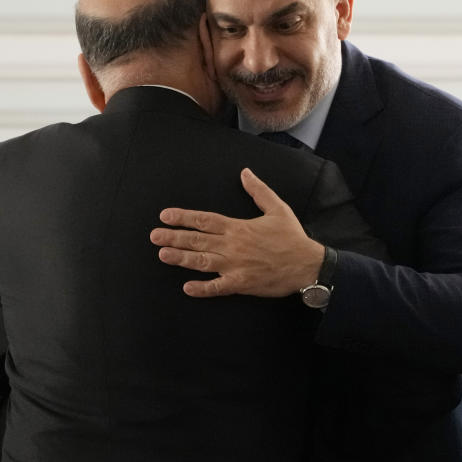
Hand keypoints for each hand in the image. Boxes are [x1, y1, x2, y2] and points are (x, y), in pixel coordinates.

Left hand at [149, 168, 323, 296]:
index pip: (205, 220)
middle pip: (198, 240)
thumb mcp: (278, 208)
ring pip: (202, 262)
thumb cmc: (292, 237)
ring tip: (163, 255)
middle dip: (174, 237)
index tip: (165, 216)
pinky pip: (218, 288)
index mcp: (238, 227)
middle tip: (154, 236)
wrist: (307, 264)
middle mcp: (233, 246)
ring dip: (181, 259)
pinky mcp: (242, 284)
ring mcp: (235, 266)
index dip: (183, 218)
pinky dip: (202, 289)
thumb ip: (258, 190)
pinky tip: (187, 287)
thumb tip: (245, 172)